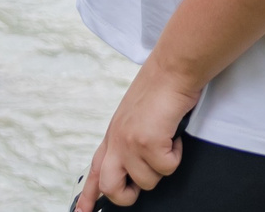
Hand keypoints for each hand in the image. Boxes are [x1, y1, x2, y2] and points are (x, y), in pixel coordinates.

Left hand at [75, 58, 198, 208]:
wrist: (172, 69)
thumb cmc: (158, 88)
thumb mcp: (133, 116)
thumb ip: (127, 139)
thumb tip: (133, 165)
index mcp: (112, 136)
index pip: (95, 171)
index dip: (88, 196)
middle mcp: (116, 141)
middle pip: (110, 188)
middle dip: (128, 195)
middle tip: (143, 183)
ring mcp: (130, 143)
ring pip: (147, 181)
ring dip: (163, 165)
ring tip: (167, 141)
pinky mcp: (148, 142)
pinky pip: (167, 168)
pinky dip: (176, 154)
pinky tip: (173, 136)